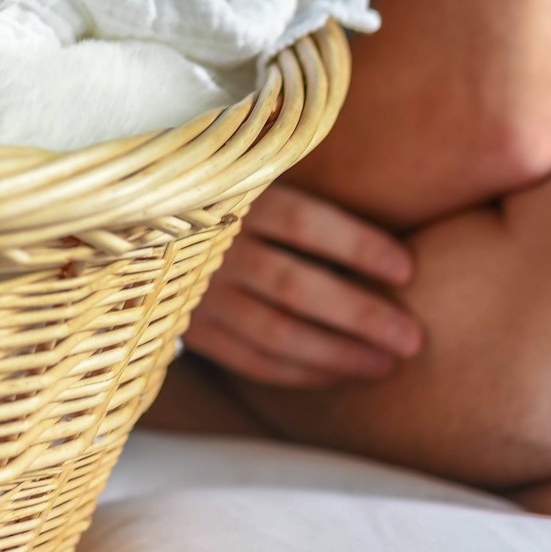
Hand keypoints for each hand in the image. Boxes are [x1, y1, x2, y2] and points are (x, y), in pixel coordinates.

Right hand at [184, 184, 424, 386]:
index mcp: (235, 198)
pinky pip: (250, 360)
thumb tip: (390, 210)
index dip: (360, 248)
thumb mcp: (252, 178)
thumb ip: (304, 189)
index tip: (408, 270)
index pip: (305, 224)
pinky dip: (298, 372)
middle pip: (296, 287)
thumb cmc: (224, 199)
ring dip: (337, 354)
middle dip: (361, 316)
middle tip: (413, 338)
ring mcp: (199, 291)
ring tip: (385, 364)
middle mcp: (216, 246)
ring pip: (275, 332)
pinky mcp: (190, 327)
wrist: (137, 225)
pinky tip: (336, 374)